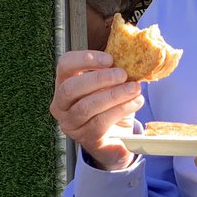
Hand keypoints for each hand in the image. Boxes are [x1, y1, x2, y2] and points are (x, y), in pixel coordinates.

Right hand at [50, 49, 142, 170]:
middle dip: (98, 78)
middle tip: (122, 74)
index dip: (84, 59)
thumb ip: (111, 72)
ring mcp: (71, 124)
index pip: (64, 65)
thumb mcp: (108, 86)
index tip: (109, 59)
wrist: (116, 139)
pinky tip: (136, 102)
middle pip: (70, 88)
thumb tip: (127, 57)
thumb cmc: (109, 105)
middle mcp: (60, 105)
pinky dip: (121, 110)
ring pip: (87, 106)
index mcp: (63, 84)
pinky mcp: (86, 139)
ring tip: (134, 88)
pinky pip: (100, 123)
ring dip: (114, 95)